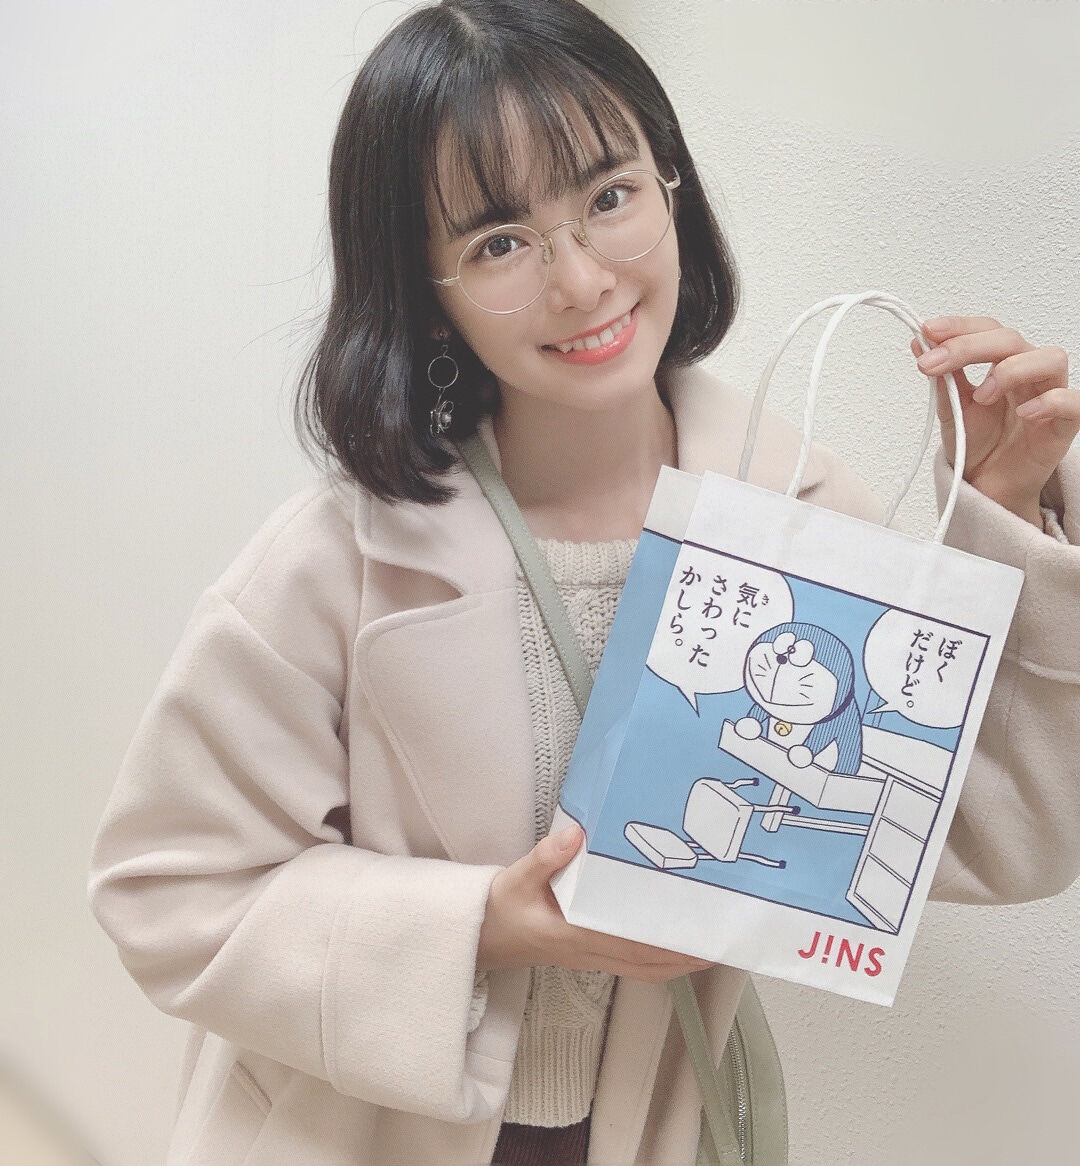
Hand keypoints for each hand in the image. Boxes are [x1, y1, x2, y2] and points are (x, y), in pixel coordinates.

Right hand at [477, 825, 714, 983]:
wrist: (479, 936)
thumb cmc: (499, 907)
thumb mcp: (516, 878)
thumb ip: (546, 857)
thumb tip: (577, 833)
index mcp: (573, 935)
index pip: (628, 945)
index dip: (665, 945)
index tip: (696, 934)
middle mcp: (587, 953)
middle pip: (646, 965)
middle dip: (683, 957)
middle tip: (719, 941)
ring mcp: (588, 958)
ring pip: (642, 970)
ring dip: (675, 963)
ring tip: (707, 947)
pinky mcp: (586, 955)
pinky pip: (630, 966)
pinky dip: (657, 962)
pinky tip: (671, 948)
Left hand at [911, 316, 1077, 525]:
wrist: (987, 485)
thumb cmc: (977, 444)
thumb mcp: (950, 409)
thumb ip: (941, 378)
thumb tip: (919, 341)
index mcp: (1001, 362)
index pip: (987, 329)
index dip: (960, 326)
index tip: (928, 330)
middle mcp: (1028, 372)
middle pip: (1011, 339)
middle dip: (970, 346)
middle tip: (936, 364)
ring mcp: (1048, 395)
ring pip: (1050, 359)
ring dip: (1010, 370)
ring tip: (982, 397)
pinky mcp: (1064, 424)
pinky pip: (1072, 402)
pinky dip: (1050, 402)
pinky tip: (1024, 413)